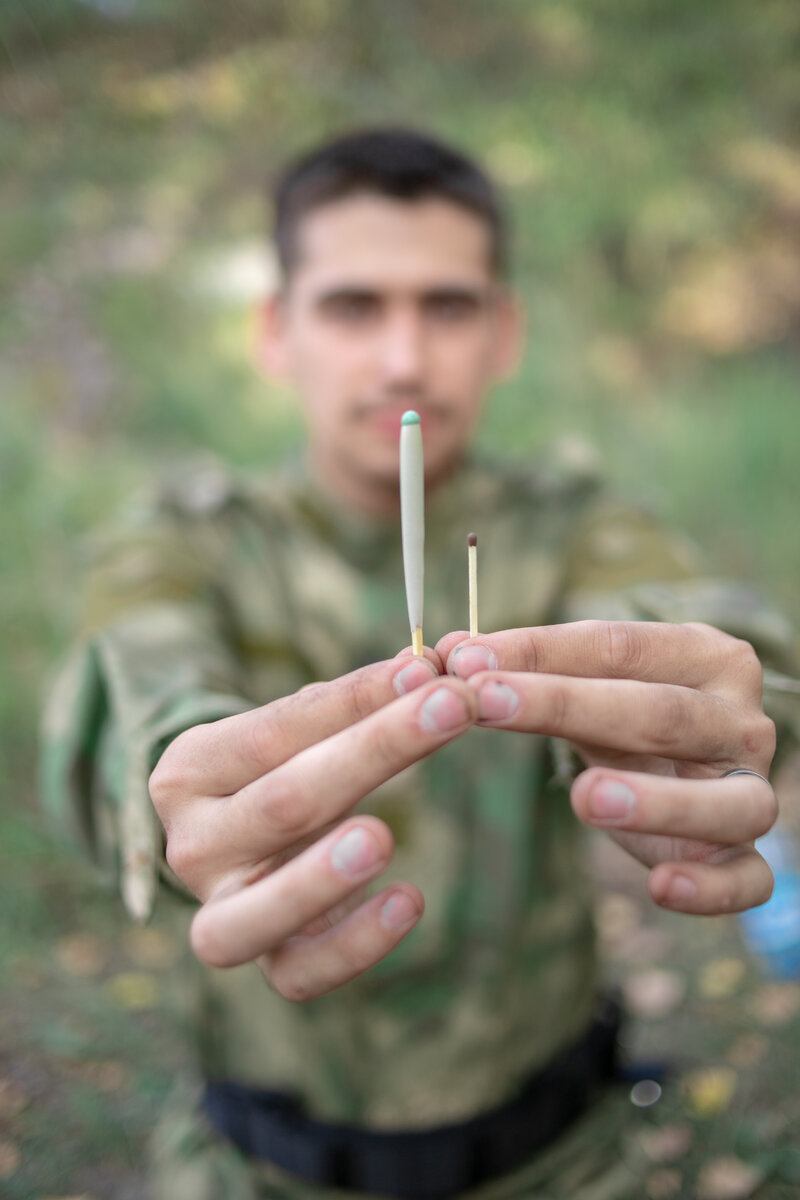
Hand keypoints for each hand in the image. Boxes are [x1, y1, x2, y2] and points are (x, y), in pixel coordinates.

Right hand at [149, 652, 476, 999]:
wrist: (242, 849)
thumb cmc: (280, 772)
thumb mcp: (299, 731)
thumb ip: (352, 704)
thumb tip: (425, 671)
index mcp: (190, 770)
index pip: (274, 731)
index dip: (355, 701)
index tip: (430, 672)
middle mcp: (192, 845)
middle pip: (282, 803)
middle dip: (375, 751)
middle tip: (453, 709)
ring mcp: (221, 912)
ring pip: (255, 914)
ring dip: (319, 878)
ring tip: (382, 838)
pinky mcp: (266, 964)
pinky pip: (300, 975)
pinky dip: (354, 946)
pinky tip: (410, 902)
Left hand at [436, 621, 776, 914]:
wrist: (689, 780)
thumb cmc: (628, 725)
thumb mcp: (584, 691)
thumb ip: (528, 673)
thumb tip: (444, 655)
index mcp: (705, 657)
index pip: (617, 646)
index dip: (538, 651)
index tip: (463, 659)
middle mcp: (741, 720)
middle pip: (659, 713)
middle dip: (567, 706)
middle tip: (486, 703)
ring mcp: (753, 790)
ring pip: (723, 799)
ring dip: (657, 801)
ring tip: (586, 797)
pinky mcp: (748, 858)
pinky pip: (749, 880)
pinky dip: (711, 888)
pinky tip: (662, 888)